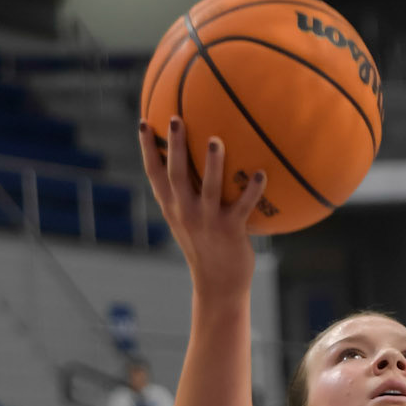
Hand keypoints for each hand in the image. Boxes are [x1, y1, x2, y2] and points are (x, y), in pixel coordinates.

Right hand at [138, 118, 263, 295]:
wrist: (218, 286)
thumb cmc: (206, 247)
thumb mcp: (189, 221)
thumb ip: (186, 194)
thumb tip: (196, 162)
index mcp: (173, 208)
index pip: (154, 175)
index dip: (147, 149)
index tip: (143, 123)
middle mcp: (186, 213)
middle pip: (176, 175)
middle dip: (175, 147)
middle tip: (176, 119)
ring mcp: (208, 222)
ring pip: (208, 189)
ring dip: (212, 165)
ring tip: (216, 141)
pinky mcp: (231, 232)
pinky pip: (243, 207)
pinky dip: (253, 191)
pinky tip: (261, 174)